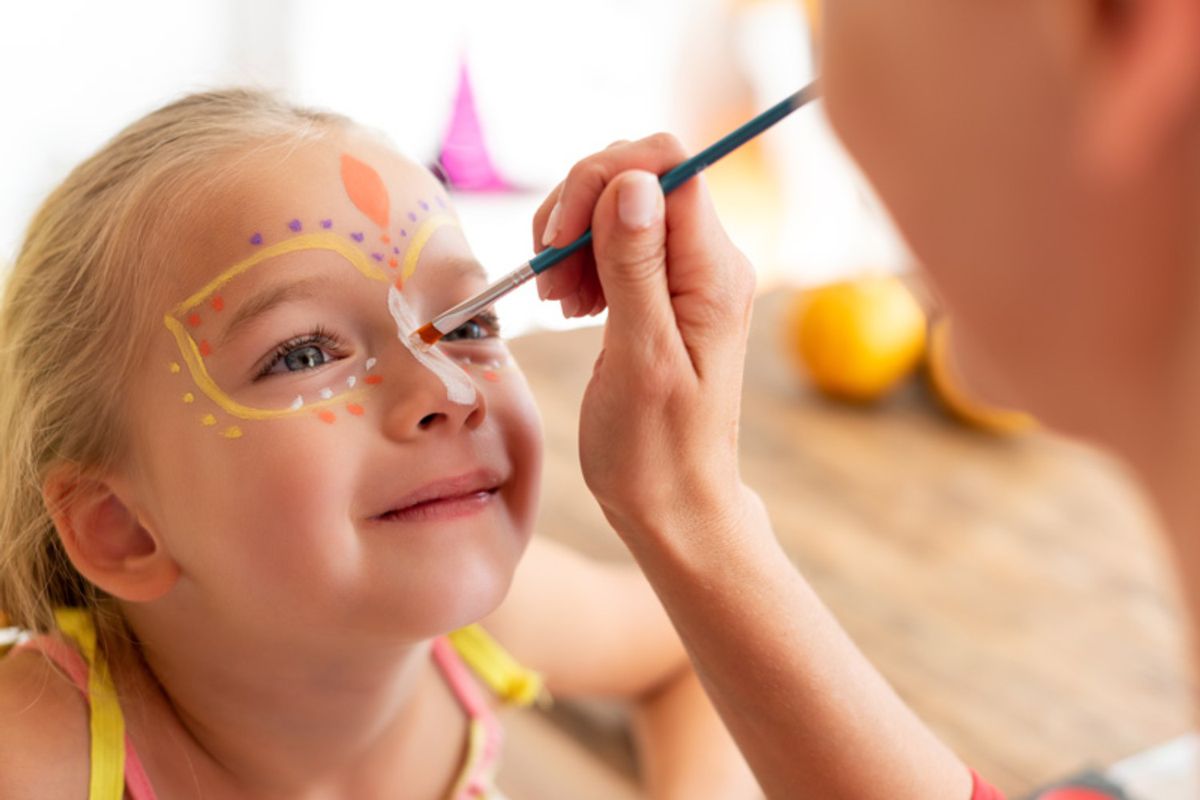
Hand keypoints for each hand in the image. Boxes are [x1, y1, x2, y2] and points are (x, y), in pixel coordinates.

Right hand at [531, 134, 757, 542]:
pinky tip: (571, 304)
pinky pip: (615, 242)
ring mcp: (685, 276)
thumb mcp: (641, 360)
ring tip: (559, 301)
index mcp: (713, 272)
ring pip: (619, 204)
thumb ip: (637, 268)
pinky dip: (579, 260)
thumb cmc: (656, 450)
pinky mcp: (661, 293)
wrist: (673, 504)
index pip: (668, 166)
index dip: (604, 179)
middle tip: (550, 279)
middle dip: (579, 207)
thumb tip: (632, 182)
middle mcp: (708, 262)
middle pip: (638, 176)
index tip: (558, 239)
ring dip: (572, 237)